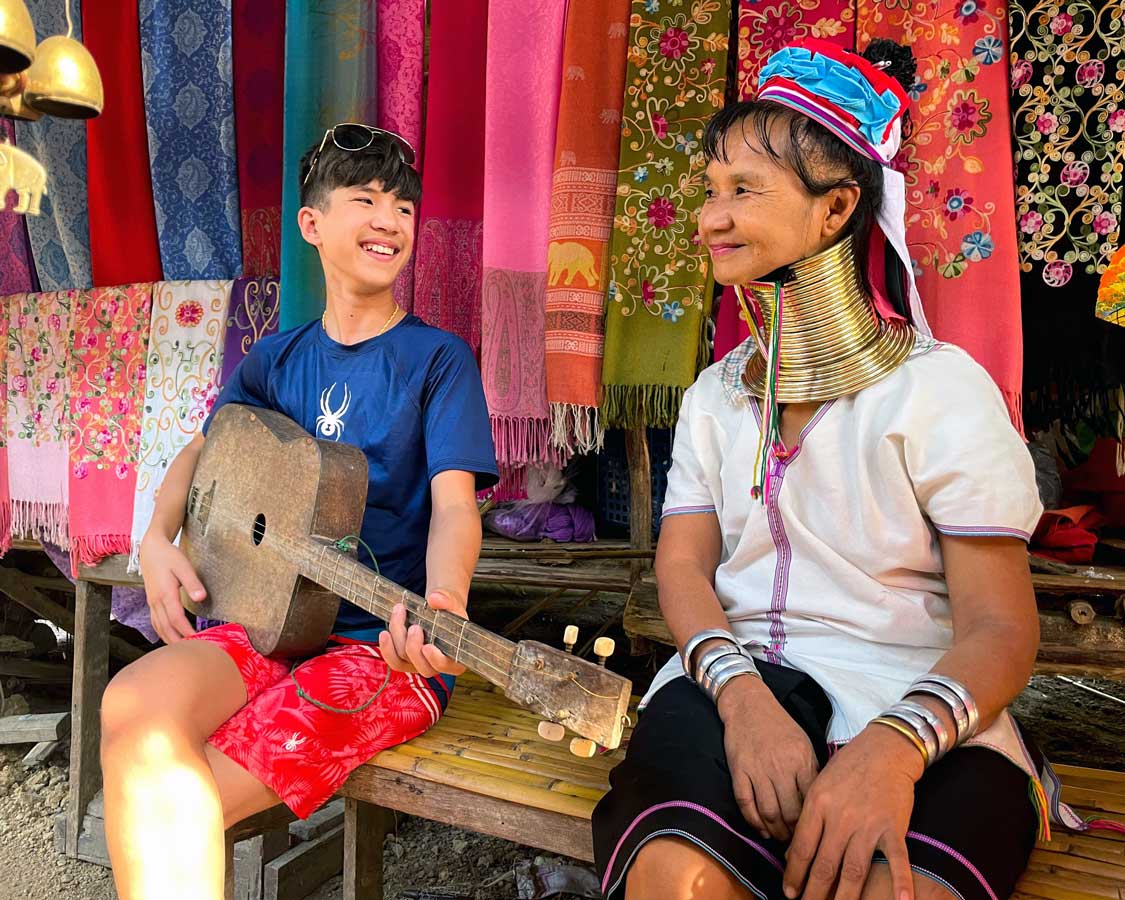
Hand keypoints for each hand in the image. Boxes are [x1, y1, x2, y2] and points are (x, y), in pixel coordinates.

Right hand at [138, 533, 204, 643]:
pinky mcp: (151, 602)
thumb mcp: (184, 566)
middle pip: (166, 628)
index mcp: (165, 594)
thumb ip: (192, 583)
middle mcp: (156, 602)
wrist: (150, 549)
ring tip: (182, 650)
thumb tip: (201, 598)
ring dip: (169, 639)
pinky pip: (155, 622)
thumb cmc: (168, 556)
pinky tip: (169, 637)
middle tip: (191, 653)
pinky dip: (162, 632)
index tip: (198, 641)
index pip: (176, 619)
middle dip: (178, 642)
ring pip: (159, 627)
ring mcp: (152, 603)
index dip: (187, 632)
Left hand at [378, 589, 467, 677]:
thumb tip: (435, 598)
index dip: (436, 659)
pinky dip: (387, 647)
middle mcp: (436, 666)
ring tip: (398, 614)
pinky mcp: (405, 660)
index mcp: (455, 658)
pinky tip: (385, 633)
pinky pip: (393, 660)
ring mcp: (419, 664)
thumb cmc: (449, 610)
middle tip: (414, 626)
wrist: (438, 609)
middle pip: (422, 667)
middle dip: (414, 646)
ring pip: (403, 661)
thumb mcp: (452, 603)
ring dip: (397, 639)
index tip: (427, 647)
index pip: (446, 665)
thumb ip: (447, 600)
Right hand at [718, 675, 819, 841]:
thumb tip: (822, 804)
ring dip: (775, 832)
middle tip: (797, 843)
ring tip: (780, 838)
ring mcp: (757, 769)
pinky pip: (745, 803)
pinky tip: (761, 829)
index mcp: (801, 760)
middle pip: (790, 813)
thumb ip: (812, 772)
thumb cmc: (780, 726)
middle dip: (794, 834)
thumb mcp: (804, 744)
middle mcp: (780, 767)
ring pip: (768, 812)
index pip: (811, 802)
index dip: (813, 824)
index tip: (815, 835)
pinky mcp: (738, 770)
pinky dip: (753, 821)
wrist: (748, 704)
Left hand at [783, 725, 922, 899]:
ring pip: (854, 870)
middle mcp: (841, 817)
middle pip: (825, 864)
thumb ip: (808, 819)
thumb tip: (794, 853)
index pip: (802, 848)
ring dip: (845, 897)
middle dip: (815, 892)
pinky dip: (901, 882)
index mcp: (818, 804)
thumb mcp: (819, 786)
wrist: (884, 748)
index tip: (790, 892)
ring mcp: (868, 823)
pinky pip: (897, 860)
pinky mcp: (893, 826)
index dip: (794, 874)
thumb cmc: (848, 768)